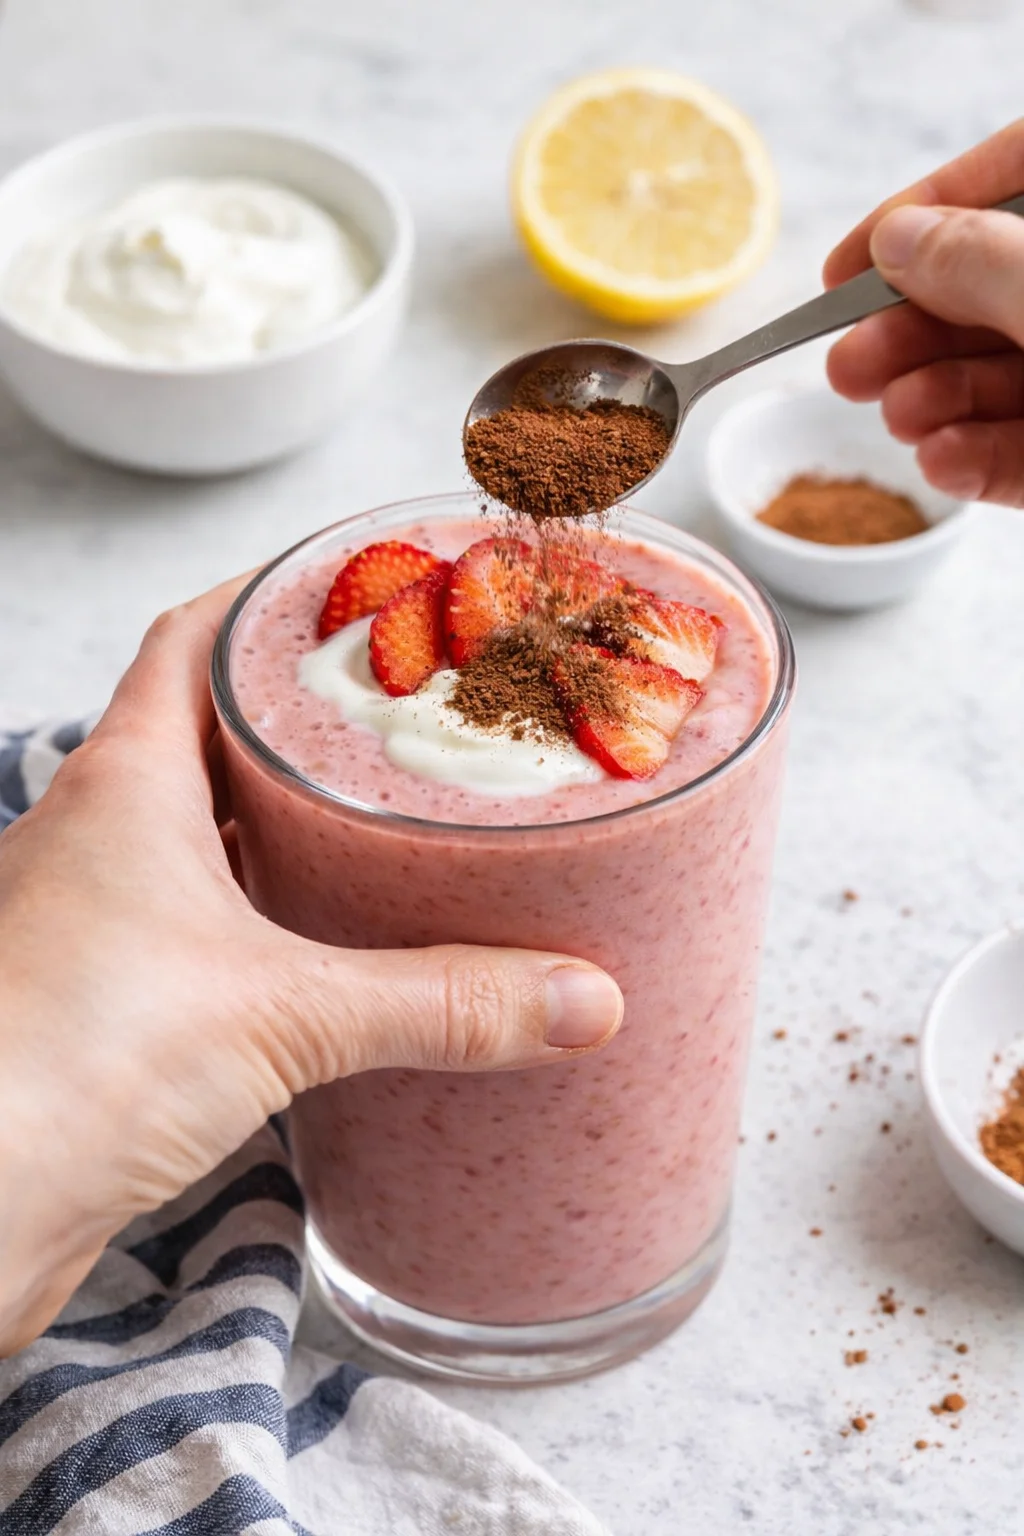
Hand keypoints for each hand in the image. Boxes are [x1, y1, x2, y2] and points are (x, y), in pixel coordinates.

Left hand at [0, 580, 622, 1354]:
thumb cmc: (64, 1065)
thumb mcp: (285, 1014)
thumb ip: (441, 1001)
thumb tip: (580, 997)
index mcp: (124, 783)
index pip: (190, 639)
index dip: (264, 597)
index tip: (348, 584)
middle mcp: (96, 836)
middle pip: (202, 733)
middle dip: (299, 719)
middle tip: (401, 713)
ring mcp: (92, 919)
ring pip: (197, 836)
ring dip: (280, 827)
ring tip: (383, 822)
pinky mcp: (104, 1004)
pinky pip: (193, 930)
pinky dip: (261, 924)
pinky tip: (324, 955)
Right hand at [824, 119, 1023, 505]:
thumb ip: (978, 260)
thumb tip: (898, 240)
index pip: (1007, 175)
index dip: (920, 213)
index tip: (841, 269)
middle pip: (989, 289)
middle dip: (912, 334)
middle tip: (849, 369)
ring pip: (1003, 376)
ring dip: (937, 401)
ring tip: (903, 419)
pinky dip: (978, 461)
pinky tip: (941, 462)